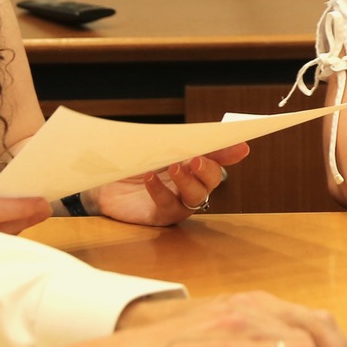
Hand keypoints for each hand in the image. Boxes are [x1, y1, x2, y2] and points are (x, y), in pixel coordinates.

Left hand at [88, 142, 252, 225]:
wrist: (104, 183)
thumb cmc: (133, 163)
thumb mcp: (155, 147)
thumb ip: (178, 141)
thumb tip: (200, 130)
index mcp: (193, 165)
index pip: (217, 157)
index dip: (230, 152)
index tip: (242, 147)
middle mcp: (191, 185)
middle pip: (211, 180)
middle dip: (208, 169)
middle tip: (196, 159)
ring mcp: (178, 202)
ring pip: (196, 197)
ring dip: (188, 182)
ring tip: (174, 168)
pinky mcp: (160, 216)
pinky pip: (167, 207)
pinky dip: (160, 191)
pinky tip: (151, 178)